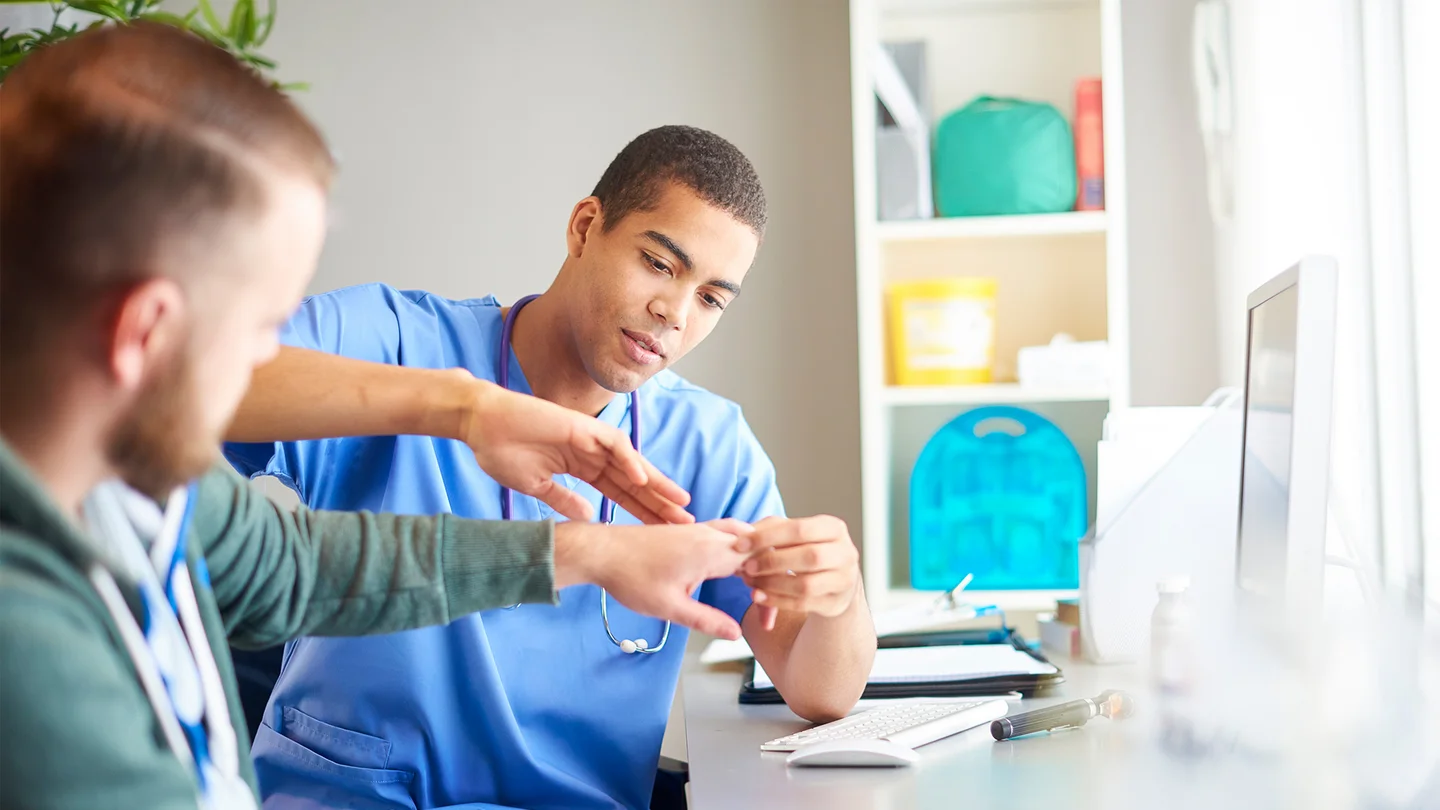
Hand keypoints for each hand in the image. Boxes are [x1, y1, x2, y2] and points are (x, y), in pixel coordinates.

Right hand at [459, 376, 692, 524]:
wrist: (481, 425)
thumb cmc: (502, 452)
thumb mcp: (537, 486)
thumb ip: (564, 500)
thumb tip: (588, 517)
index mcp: (582, 468)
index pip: (620, 493)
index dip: (642, 511)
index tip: (662, 532)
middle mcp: (592, 453)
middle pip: (633, 481)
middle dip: (659, 501)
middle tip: (686, 522)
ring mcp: (589, 439)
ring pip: (631, 462)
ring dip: (656, 481)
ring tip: (679, 502)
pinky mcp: (581, 426)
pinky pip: (612, 443)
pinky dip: (628, 459)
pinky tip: (642, 478)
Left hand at [555, 519, 751, 639]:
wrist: (602, 551)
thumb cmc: (631, 577)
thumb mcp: (670, 607)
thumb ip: (706, 620)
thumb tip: (735, 634)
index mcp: (711, 551)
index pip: (760, 565)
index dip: (772, 590)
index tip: (767, 618)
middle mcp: (709, 534)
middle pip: (757, 545)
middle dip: (770, 571)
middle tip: (769, 601)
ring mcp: (698, 529)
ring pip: (742, 535)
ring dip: (755, 555)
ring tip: (759, 583)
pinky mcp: (687, 530)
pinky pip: (725, 532)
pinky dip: (739, 547)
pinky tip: (733, 565)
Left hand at [739, 516, 860, 627]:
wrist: (835, 582)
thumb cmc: (808, 551)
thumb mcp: (793, 535)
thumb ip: (770, 529)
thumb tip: (741, 534)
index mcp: (833, 528)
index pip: (799, 529)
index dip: (767, 537)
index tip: (740, 544)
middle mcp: (845, 553)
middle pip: (809, 556)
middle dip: (772, 562)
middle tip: (746, 567)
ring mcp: (843, 580)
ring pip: (806, 584)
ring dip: (772, 584)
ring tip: (750, 582)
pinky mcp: (835, 603)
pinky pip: (803, 604)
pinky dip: (777, 601)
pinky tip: (759, 596)